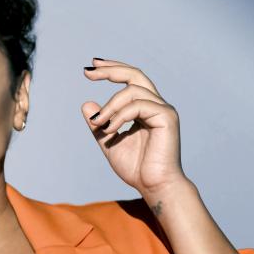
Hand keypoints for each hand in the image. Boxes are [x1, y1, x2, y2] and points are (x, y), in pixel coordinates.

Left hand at [81, 58, 187, 198]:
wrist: (153, 186)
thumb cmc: (136, 167)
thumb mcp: (109, 141)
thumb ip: (100, 123)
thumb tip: (86, 104)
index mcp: (144, 108)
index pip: (130, 79)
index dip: (111, 69)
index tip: (91, 67)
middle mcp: (156, 105)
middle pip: (135, 74)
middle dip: (110, 70)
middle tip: (88, 72)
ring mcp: (163, 110)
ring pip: (132, 91)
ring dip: (110, 105)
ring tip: (98, 123)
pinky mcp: (167, 118)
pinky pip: (138, 106)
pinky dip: (119, 115)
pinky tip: (110, 129)